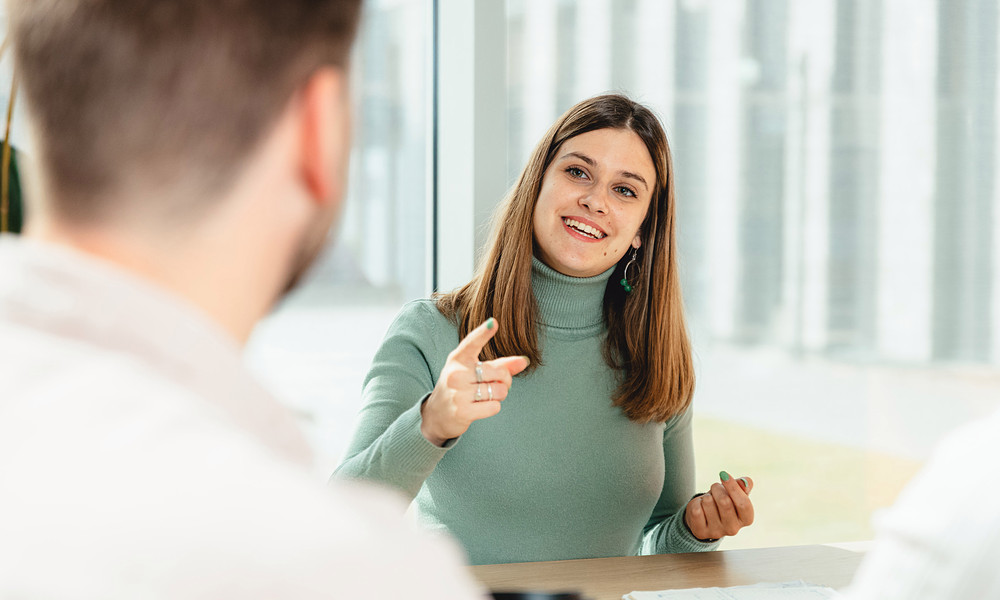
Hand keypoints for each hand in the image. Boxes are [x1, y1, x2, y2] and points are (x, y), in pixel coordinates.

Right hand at [420, 318, 529, 446]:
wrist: (437, 415)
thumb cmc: (460, 387)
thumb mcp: (474, 371)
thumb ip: (500, 365)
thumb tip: (524, 361)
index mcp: (458, 358)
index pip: (472, 342)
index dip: (484, 333)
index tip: (493, 322)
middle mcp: (456, 373)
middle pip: (499, 372)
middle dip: (505, 380)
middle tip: (496, 384)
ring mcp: (457, 393)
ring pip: (499, 390)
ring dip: (499, 395)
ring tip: (485, 396)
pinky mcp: (462, 411)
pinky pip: (494, 406)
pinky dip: (493, 407)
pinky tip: (480, 407)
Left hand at [684, 471, 753, 540]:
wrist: (704, 515)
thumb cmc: (723, 500)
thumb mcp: (734, 492)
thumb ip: (743, 485)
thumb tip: (745, 482)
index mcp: (746, 519)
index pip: (744, 503)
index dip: (733, 487)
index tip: (724, 475)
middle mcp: (733, 529)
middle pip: (725, 501)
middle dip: (717, 488)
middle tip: (715, 488)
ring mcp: (717, 532)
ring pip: (708, 503)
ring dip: (706, 497)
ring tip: (708, 501)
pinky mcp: (701, 532)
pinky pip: (696, 510)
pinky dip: (696, 503)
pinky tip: (700, 508)